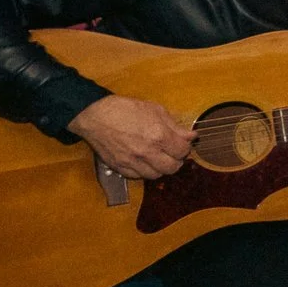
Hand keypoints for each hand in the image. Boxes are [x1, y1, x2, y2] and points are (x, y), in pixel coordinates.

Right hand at [69, 95, 193, 179]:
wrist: (95, 116)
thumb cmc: (125, 109)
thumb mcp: (155, 110)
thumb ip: (175, 126)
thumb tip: (192, 136)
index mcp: (158, 136)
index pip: (182, 151)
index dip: (185, 148)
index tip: (182, 144)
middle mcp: (146, 152)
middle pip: (172, 168)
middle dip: (176, 161)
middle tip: (172, 153)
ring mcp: (132, 162)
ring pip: (156, 175)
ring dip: (160, 168)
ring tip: (158, 157)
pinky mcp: (119, 167)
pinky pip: (138, 177)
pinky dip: (144, 171)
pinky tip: (143, 161)